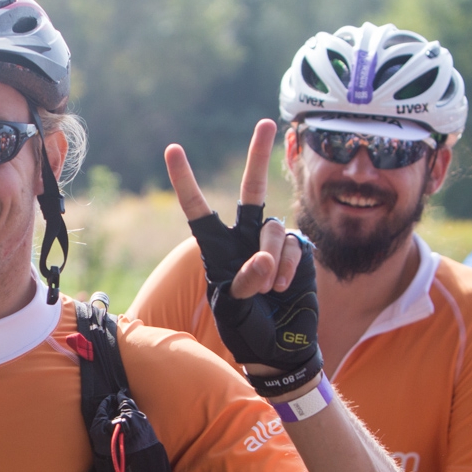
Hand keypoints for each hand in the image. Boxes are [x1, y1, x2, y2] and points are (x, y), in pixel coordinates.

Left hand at [166, 120, 322, 396]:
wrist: (279, 347)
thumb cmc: (245, 329)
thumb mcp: (233, 308)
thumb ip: (245, 282)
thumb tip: (264, 259)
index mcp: (216, 248)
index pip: (198, 210)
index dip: (186, 181)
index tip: (173, 149)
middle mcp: (244, 239)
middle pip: (253, 191)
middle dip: (258, 157)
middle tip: (266, 123)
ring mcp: (273, 243)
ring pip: (272, 229)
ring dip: (269, 259)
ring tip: (268, 289)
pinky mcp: (298, 252)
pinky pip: (292, 247)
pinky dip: (287, 268)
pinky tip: (283, 288)